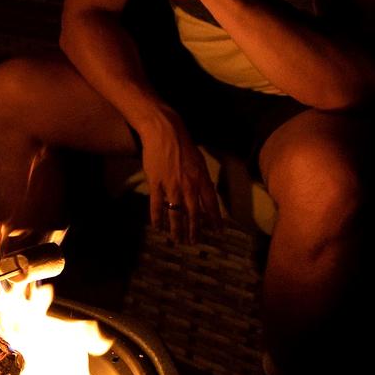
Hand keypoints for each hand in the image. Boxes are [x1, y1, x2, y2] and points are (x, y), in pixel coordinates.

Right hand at [138, 108, 222, 243]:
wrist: (164, 133)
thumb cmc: (183, 144)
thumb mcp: (199, 161)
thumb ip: (201, 178)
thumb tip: (205, 190)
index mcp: (201, 178)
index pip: (211, 203)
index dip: (214, 218)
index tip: (218, 232)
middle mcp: (189, 185)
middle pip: (194, 213)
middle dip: (195, 229)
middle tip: (194, 242)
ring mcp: (172, 186)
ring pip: (176, 213)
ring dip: (177, 228)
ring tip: (177, 240)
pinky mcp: (156, 184)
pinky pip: (157, 205)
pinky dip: (157, 218)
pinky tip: (158, 227)